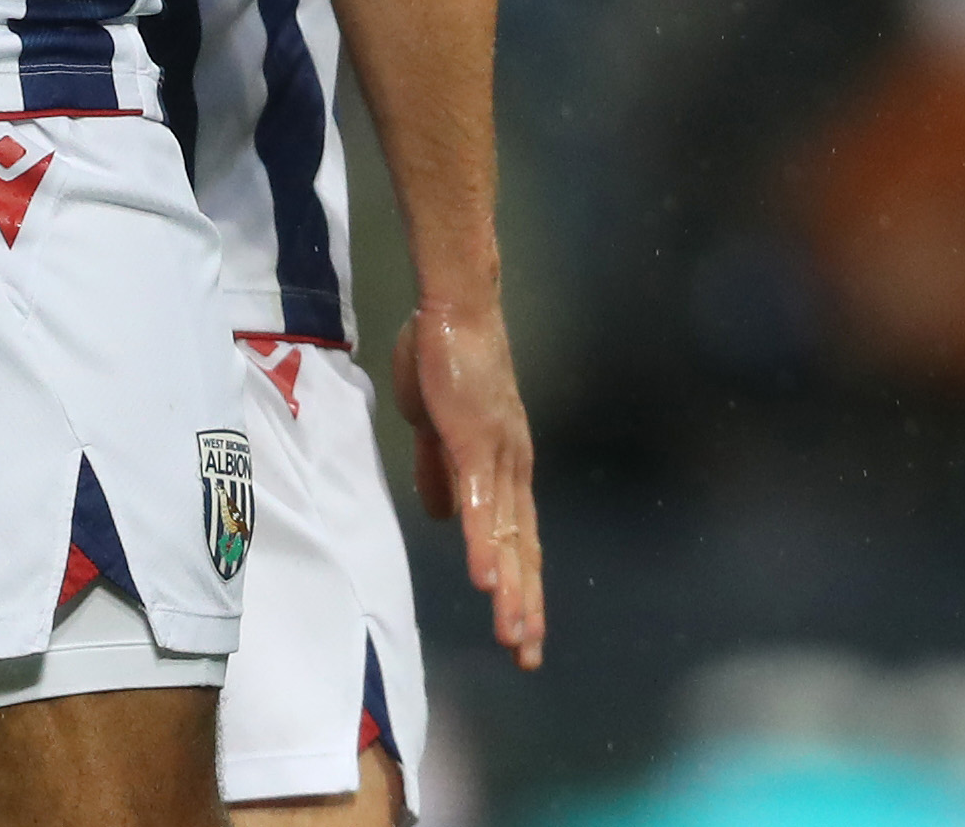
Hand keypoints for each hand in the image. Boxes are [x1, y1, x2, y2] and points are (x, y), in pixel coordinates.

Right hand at [391, 299, 542, 668]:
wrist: (454, 308)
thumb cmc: (445, 360)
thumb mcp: (437, 429)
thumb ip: (440, 473)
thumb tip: (443, 516)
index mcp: (505, 466)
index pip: (517, 538)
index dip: (520, 584)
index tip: (524, 631)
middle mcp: (513, 467)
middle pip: (521, 548)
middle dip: (524, 604)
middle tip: (527, 655)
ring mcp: (497, 455)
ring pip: (505, 535)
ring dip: (508, 589)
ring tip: (512, 637)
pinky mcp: (475, 440)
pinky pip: (479, 501)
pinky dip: (482, 543)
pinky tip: (483, 578)